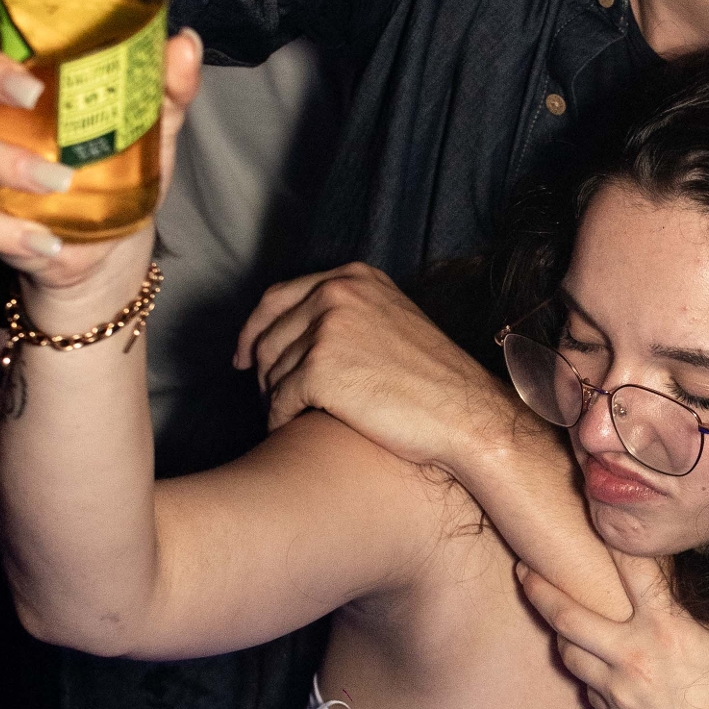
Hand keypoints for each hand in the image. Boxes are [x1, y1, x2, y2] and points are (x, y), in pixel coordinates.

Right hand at [0, 25, 200, 308]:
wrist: (111, 245)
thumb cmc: (119, 170)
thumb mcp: (151, 127)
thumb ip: (167, 86)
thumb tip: (185, 43)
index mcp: (15, 82)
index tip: (31, 73)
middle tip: (32, 99)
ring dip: (5, 163)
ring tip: (59, 183)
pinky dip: (6, 229)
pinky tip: (46, 239)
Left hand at [235, 259, 517, 460]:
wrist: (465, 415)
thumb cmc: (433, 382)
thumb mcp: (392, 322)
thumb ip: (349, 314)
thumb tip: (298, 332)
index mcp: (353, 278)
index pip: (278, 297)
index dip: (254, 329)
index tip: (244, 356)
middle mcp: (336, 294)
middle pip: (267, 334)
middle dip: (261, 370)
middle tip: (266, 398)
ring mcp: (326, 329)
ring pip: (270, 368)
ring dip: (273, 397)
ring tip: (287, 416)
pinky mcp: (319, 369)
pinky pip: (278, 398)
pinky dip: (278, 418)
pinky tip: (291, 429)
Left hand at [516, 552, 708, 708]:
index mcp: (668, 629)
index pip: (631, 567)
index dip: (609, 534)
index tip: (591, 512)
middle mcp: (632, 656)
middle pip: (566, 614)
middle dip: (539, 586)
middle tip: (523, 566)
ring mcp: (617, 691)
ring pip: (567, 652)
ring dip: (559, 631)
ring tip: (554, 613)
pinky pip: (586, 687)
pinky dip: (585, 670)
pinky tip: (592, 663)